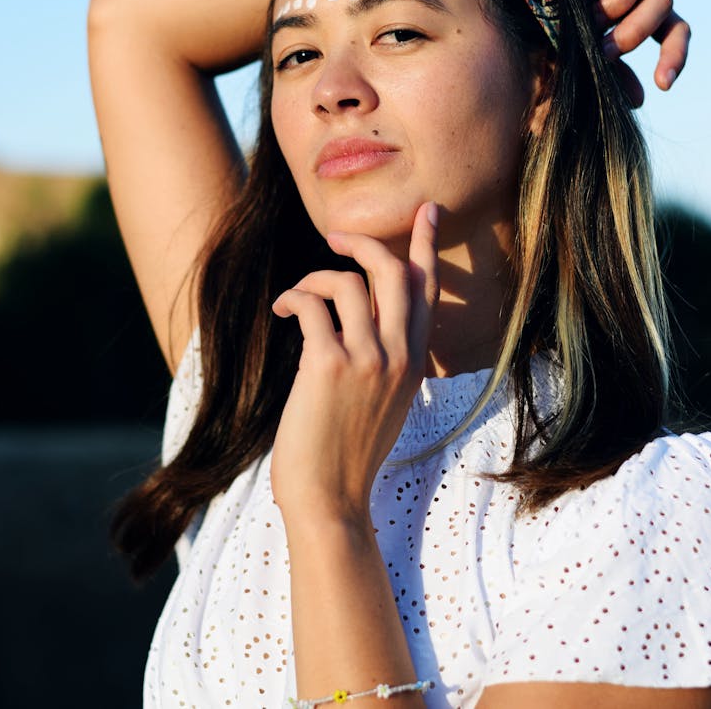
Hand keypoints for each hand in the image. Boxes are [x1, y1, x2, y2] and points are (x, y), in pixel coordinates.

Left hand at [270, 203, 438, 525]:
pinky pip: (311, 306)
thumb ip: (383, 356)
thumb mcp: (383, 400)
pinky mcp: (328, 365)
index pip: (428, 291)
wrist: (329, 499)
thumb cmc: (347, 452)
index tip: (428, 211)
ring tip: (295, 297)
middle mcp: (399, 355)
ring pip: (346, 282)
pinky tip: (282, 309)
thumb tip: (357, 314)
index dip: (426, 246)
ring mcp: (367, 359)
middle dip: (363, 243)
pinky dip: (293, 298)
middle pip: (392, 272)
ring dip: (313, 278)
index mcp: (415, 361)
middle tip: (335, 235)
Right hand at [557, 0, 690, 106]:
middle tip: (604, 49)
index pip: (675, 29)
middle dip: (636, 30)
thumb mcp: (572, 50)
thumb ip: (604, 71)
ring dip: (620, 0)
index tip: (661, 83)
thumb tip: (639, 100)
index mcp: (639, 7)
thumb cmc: (540, 16)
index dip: (675, 55)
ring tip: (588, 18)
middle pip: (663, 0)